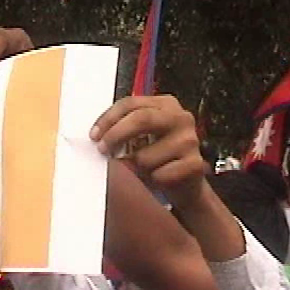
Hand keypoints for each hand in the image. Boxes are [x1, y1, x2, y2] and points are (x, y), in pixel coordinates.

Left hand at [91, 95, 204, 209]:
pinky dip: (152, 181)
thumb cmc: (158, 159)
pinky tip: (159, 179)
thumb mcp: (142, 138)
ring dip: (136, 168)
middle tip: (102, 149)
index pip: (131, 103)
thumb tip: (98, 137)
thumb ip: (125, 130)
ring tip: (142, 171)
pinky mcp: (195, 164)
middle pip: (142, 119)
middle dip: (116, 135)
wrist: (187, 186)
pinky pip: (159, 175)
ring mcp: (190, 141)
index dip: (108, 119)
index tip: (94, 135)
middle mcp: (181, 118)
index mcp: (165, 105)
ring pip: (145, 156)